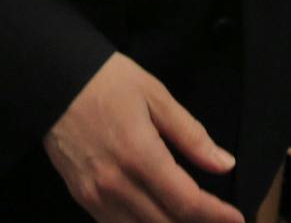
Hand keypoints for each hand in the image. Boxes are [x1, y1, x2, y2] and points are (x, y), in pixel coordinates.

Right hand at [44, 52, 242, 222]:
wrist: (54, 81)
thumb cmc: (108, 82)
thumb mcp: (156, 96)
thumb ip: (191, 135)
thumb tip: (224, 164)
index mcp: (139, 155)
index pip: (186, 202)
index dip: (215, 215)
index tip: (236, 218)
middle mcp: (116, 184)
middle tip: (220, 222)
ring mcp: (96, 196)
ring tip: (193, 222)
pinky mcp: (82, 199)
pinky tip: (158, 219)